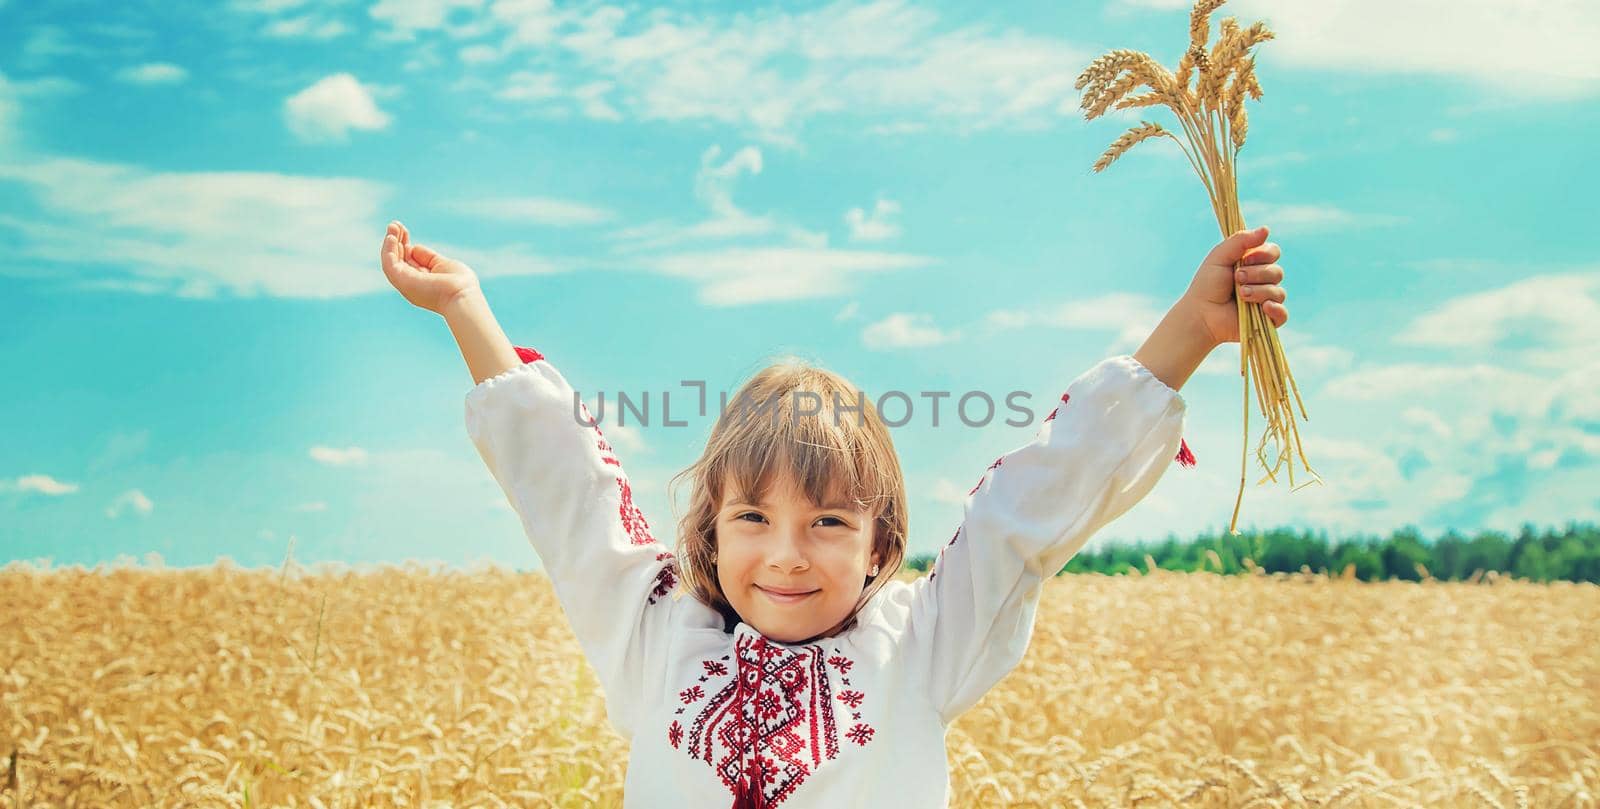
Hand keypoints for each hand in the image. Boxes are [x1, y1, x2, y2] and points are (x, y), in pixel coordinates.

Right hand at [379, 221, 480, 314]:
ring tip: (392, 226)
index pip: (409, 260)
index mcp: (423, 281)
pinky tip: (392, 237)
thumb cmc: (460, 284)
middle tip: (395, 224)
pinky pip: (389, 263)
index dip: (405, 244)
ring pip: (391, 261)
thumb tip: (413, 247)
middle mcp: (412, 283)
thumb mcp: (443, 264)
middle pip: (399, 259)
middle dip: (396, 241)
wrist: (462, 296)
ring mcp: (406, 283)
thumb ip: (427, 257)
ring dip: (390, 243)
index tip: (404, 230)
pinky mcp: (401, 281)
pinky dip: (388, 250)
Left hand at [1179, 225, 1289, 345]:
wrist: (1200, 313)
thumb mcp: (1220, 257)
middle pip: (1277, 272)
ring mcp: (1265, 300)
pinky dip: (1276, 310)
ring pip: (1278, 292)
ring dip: (1258, 291)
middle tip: (1237, 278)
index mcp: (1254, 264)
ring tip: (1240, 295)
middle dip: (1257, 274)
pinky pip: (1282, 314)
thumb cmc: (1207, 285)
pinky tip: (1264, 307)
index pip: (1273, 252)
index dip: (1264, 254)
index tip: (1246, 259)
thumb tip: (1266, 229)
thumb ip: (1241, 241)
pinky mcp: (1267, 320)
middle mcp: (1262, 281)